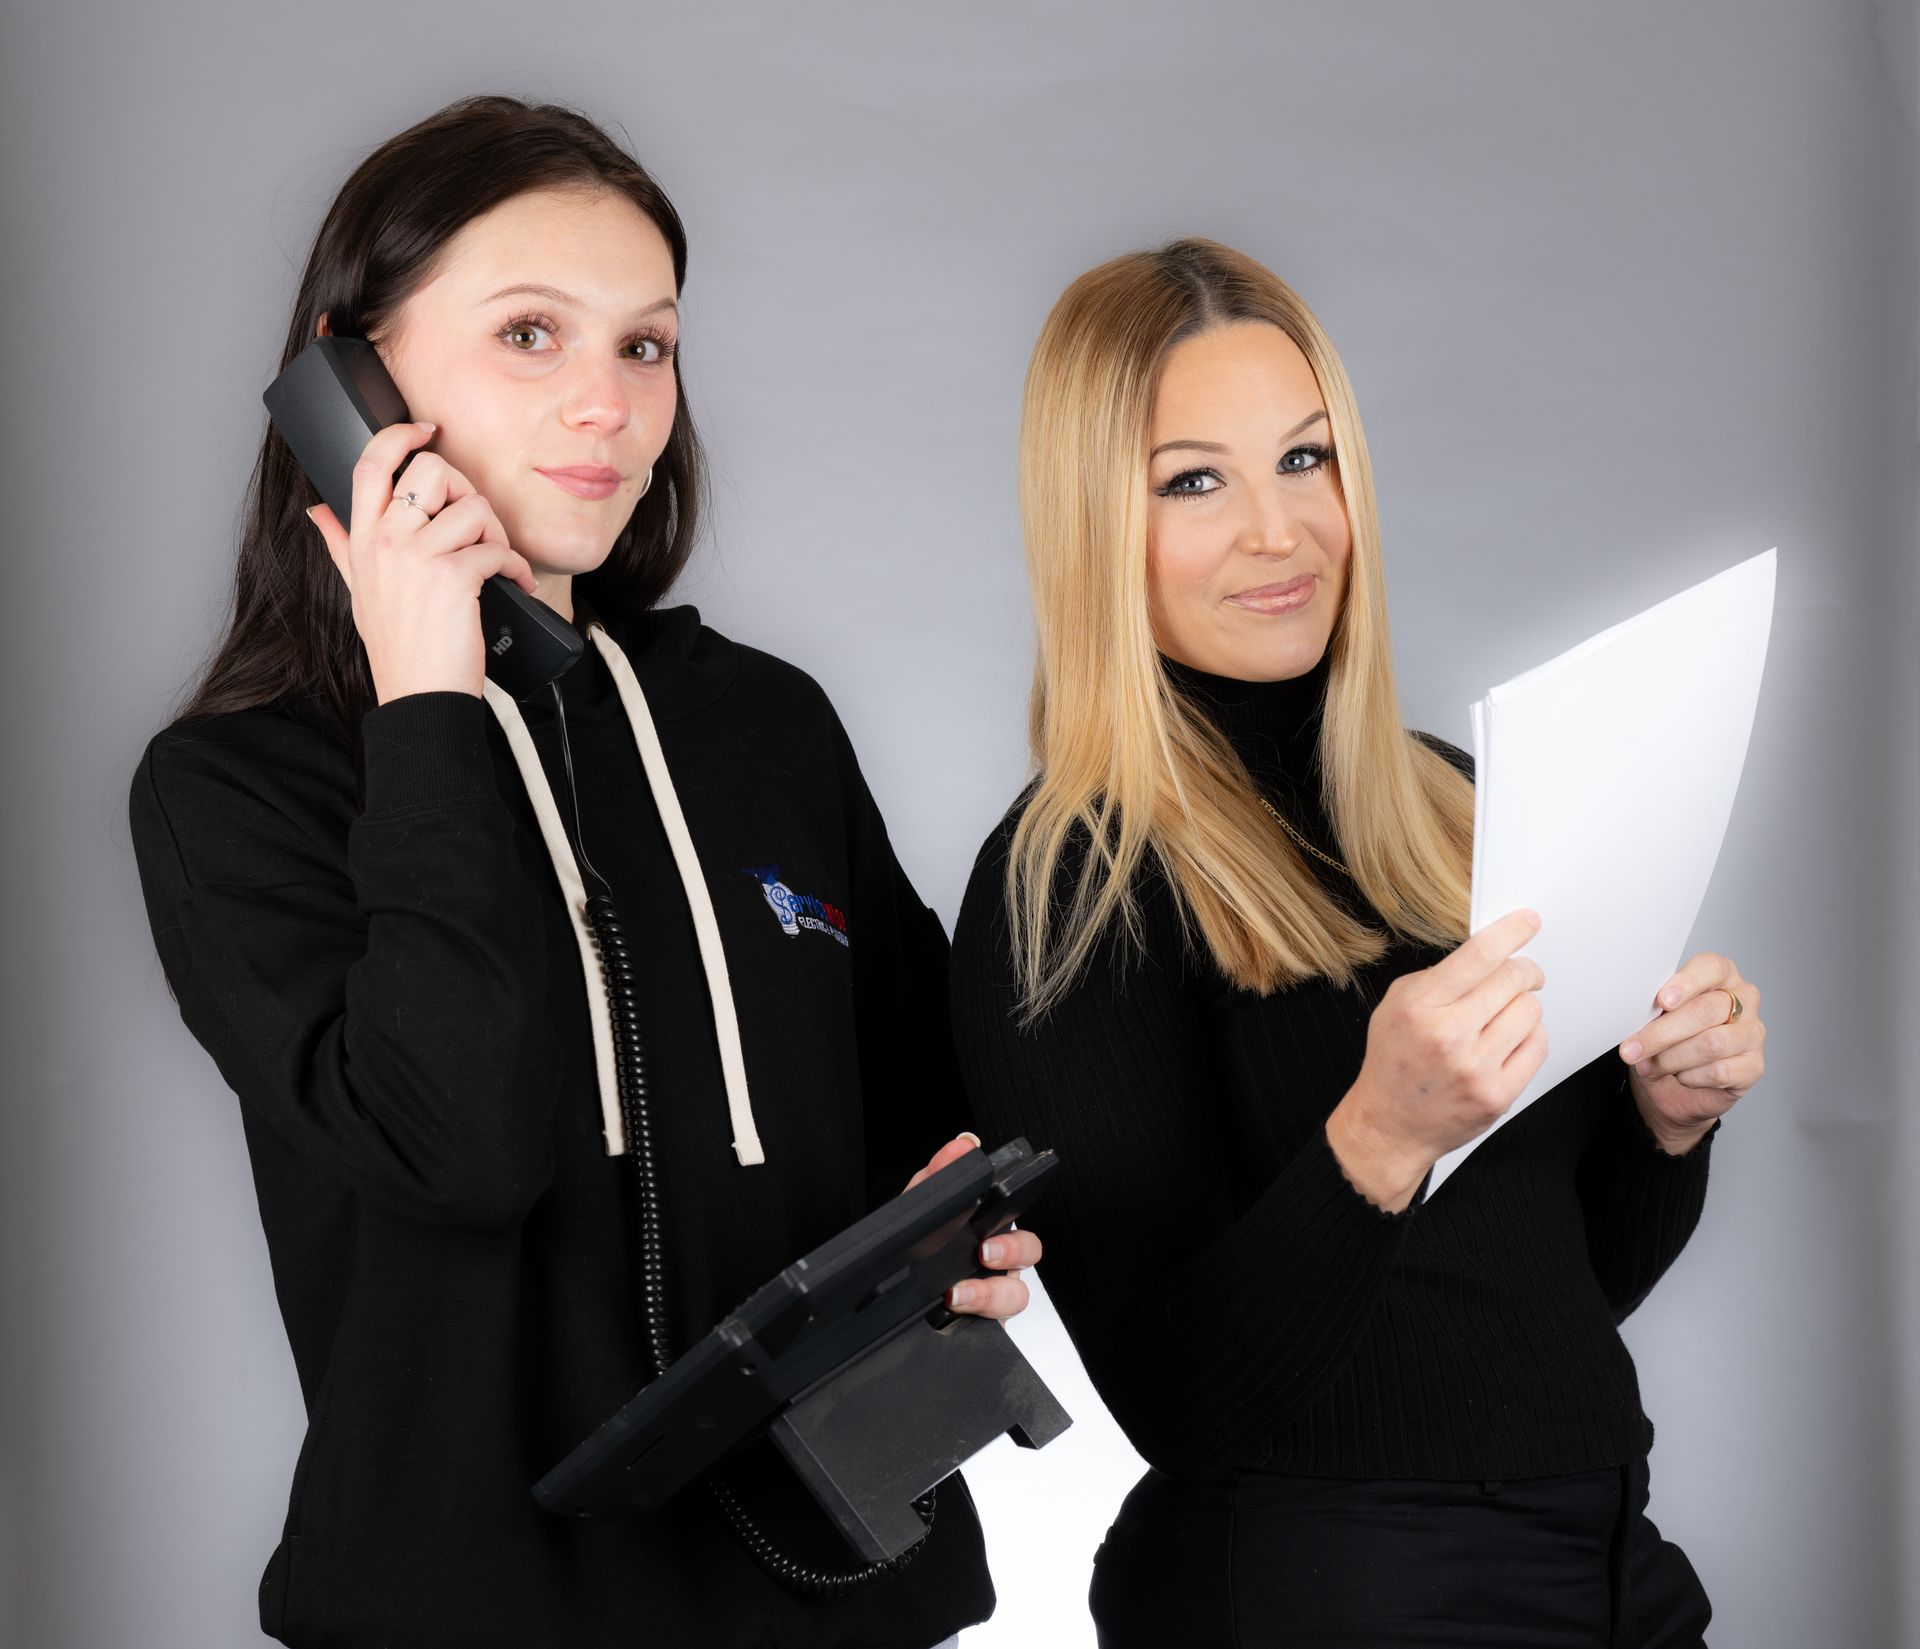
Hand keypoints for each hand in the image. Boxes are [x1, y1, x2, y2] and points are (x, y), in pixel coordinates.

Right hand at [305, 420, 539, 702]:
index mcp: (362, 539)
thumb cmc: (397, 647)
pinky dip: (517, 566)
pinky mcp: (454, 577)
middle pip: (431, 472)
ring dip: (498, 533)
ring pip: (474, 507)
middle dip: (466, 491)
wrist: (419, 696)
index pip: (371, 464)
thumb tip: (318, 512)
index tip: (426, 431)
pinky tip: (517, 583)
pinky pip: (498, 547)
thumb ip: (340, 545)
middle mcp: (386, 542)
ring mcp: (418, 558)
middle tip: (477, 524)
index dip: (399, 435)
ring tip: (498, 561)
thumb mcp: (357, 591)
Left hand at [902, 1133, 1043, 1319]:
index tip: (997, 1195)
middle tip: (983, 1252)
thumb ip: (937, 1175)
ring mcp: (991, 1297)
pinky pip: (995, 1329)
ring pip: (1017, 1296)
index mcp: (984, 1226)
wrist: (883, 1303)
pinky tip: (951, 1317)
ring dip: (990, 1294)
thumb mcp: (914, 1207)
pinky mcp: (982, 1328)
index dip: (1013, 1202)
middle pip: (1028, 1250)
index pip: (1010, 1209)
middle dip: (1012, 1249)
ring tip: (956, 1294)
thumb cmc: (910, 1251)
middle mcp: (995, 1262)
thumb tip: (965, 1144)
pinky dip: (976, 1322)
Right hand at [1326, 906, 1548, 1210]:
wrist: (1390, 1124)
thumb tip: (1491, 952)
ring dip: (1524, 1004)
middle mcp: (1448, 1036)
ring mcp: (1476, 1068)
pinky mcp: (1498, 1094)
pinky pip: (1537, 1046)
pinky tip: (1510, 1038)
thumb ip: (1440, 977)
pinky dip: (1529, 1035)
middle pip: (1513, 980)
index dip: (1510, 933)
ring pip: (1531, 1011)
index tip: (1528, 921)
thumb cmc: (1395, 1060)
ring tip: (1505, 1013)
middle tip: (1523, 973)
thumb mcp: (1397, 1005)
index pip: (1478, 956)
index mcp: (1419, 1006)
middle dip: (1524, 970)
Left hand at [1618, 951, 1764, 1152]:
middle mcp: (1743, 1000)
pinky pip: (1719, 1072)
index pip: (1711, 968)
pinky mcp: (1754, 1066)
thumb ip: (1654, 1009)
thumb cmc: (1668, 1036)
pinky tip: (1678, 1075)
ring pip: (1711, 1044)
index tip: (1661, 1000)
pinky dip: (1689, 1077)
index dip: (1686, 983)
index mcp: (1721, 975)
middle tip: (1630, 1049)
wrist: (1677, 1083)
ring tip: (1648, 1067)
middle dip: (1661, 1033)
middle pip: (1704, 1011)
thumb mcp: (1656, 1015)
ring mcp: (1752, 1033)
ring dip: (1671, 1059)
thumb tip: (1633, 1014)